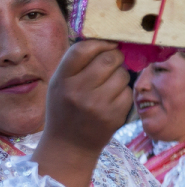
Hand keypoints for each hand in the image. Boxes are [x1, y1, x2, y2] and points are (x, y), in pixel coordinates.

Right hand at [30, 40, 131, 186]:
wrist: (68, 146)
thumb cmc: (64, 110)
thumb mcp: (58, 85)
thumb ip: (76, 63)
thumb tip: (106, 40)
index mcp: (61, 81)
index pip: (83, 49)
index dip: (99, 43)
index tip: (105, 45)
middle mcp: (78, 92)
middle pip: (109, 58)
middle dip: (114, 58)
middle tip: (109, 65)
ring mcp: (97, 105)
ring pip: (122, 74)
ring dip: (118, 77)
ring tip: (106, 88)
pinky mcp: (114, 115)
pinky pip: (127, 92)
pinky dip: (122, 94)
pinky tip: (110, 103)